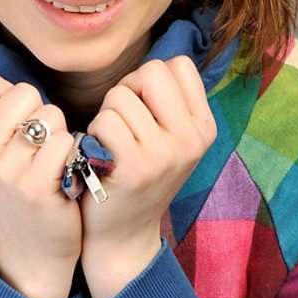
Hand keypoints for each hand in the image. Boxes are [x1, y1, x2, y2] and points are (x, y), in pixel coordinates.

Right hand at [0, 69, 81, 297]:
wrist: (30, 251)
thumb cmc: (15, 190)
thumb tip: (7, 81)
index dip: (11, 98)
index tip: (14, 128)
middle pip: (23, 92)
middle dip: (39, 113)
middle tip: (37, 149)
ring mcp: (2, 172)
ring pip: (49, 115)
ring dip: (59, 134)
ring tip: (50, 163)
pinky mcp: (34, 187)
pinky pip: (65, 141)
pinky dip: (72, 154)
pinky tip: (63, 176)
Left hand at [78, 57, 215, 297]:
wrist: (123, 234)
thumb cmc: (137, 175)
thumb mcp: (169, 139)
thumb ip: (168, 102)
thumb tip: (155, 63)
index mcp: (204, 127)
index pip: (177, 65)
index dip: (149, 80)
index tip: (143, 109)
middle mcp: (192, 139)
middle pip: (151, 71)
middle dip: (127, 90)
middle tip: (123, 124)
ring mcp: (166, 154)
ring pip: (121, 96)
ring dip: (106, 115)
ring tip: (112, 145)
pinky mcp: (137, 167)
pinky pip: (105, 120)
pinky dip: (94, 134)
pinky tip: (101, 156)